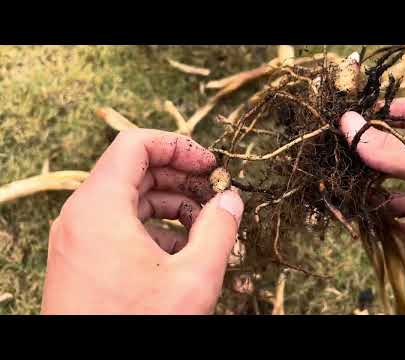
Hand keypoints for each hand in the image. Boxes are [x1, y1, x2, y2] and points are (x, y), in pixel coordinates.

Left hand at [41, 129, 243, 313]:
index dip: (178, 146)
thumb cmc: (139, 326)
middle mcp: (81, 215)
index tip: (209, 164)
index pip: (135, 144)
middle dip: (180, 177)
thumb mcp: (193, 277)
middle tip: (214, 194)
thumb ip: (219, 229)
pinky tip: (181, 249)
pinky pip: (120, 224)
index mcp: (99, 207)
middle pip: (134, 170)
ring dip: (170, 204)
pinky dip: (153, 227)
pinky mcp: (83, 257)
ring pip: (129, 198)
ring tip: (204, 225)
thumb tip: (232, 199)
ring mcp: (79, 237)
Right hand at [340, 98, 404, 304]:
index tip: (348, 121)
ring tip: (341, 193)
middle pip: (395, 155)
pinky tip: (363, 223)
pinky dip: (380, 226)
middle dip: (367, 157)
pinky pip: (398, 227)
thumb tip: (346, 123)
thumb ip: (391, 148)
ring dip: (369, 194)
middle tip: (335, 159)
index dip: (381, 113)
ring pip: (392, 193)